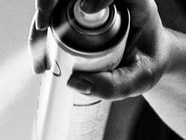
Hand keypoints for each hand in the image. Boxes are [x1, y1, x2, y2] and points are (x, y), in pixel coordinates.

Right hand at [29, 0, 173, 98]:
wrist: (145, 62)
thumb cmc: (146, 65)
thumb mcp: (139, 79)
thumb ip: (114, 84)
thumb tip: (73, 83)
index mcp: (134, 5)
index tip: (86, 9)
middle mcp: (109, 2)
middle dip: (50, 3)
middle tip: (41, 26)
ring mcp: (88, 8)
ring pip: (58, 5)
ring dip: (40, 24)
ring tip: (39, 58)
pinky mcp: (74, 18)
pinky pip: (52, 18)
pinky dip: (39, 35)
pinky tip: (39, 59)